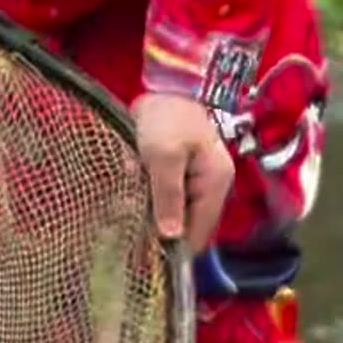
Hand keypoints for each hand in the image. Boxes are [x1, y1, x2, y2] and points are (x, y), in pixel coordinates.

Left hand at [133, 93, 233, 254]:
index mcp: (215, 185)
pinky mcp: (182, 177)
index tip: (143, 256)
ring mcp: (197, 183)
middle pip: (185, 228)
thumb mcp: (163, 157)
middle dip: (156, 230)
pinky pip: (164, 199)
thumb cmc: (166, 118)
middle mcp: (211, 188)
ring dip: (149, 214)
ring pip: (172, 215)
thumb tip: (171, 237)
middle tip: (127, 225)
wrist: (166, 86)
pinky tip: (132, 188)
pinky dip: (147, 198)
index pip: (199, 234)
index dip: (173, 250)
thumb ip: (168, 197)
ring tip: (127, 202)